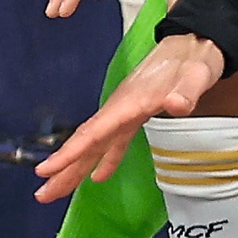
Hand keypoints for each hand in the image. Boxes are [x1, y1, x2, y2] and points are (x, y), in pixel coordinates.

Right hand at [34, 32, 224, 200]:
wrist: (193, 42)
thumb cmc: (194, 59)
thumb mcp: (196, 75)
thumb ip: (186, 90)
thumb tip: (174, 105)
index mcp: (129, 102)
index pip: (94, 132)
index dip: (70, 152)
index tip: (46, 170)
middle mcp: (120, 109)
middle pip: (86, 143)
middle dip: (63, 169)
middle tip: (41, 195)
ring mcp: (125, 112)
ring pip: (95, 145)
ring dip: (76, 168)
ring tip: (55, 192)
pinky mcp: (135, 116)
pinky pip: (113, 142)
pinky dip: (104, 160)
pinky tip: (97, 177)